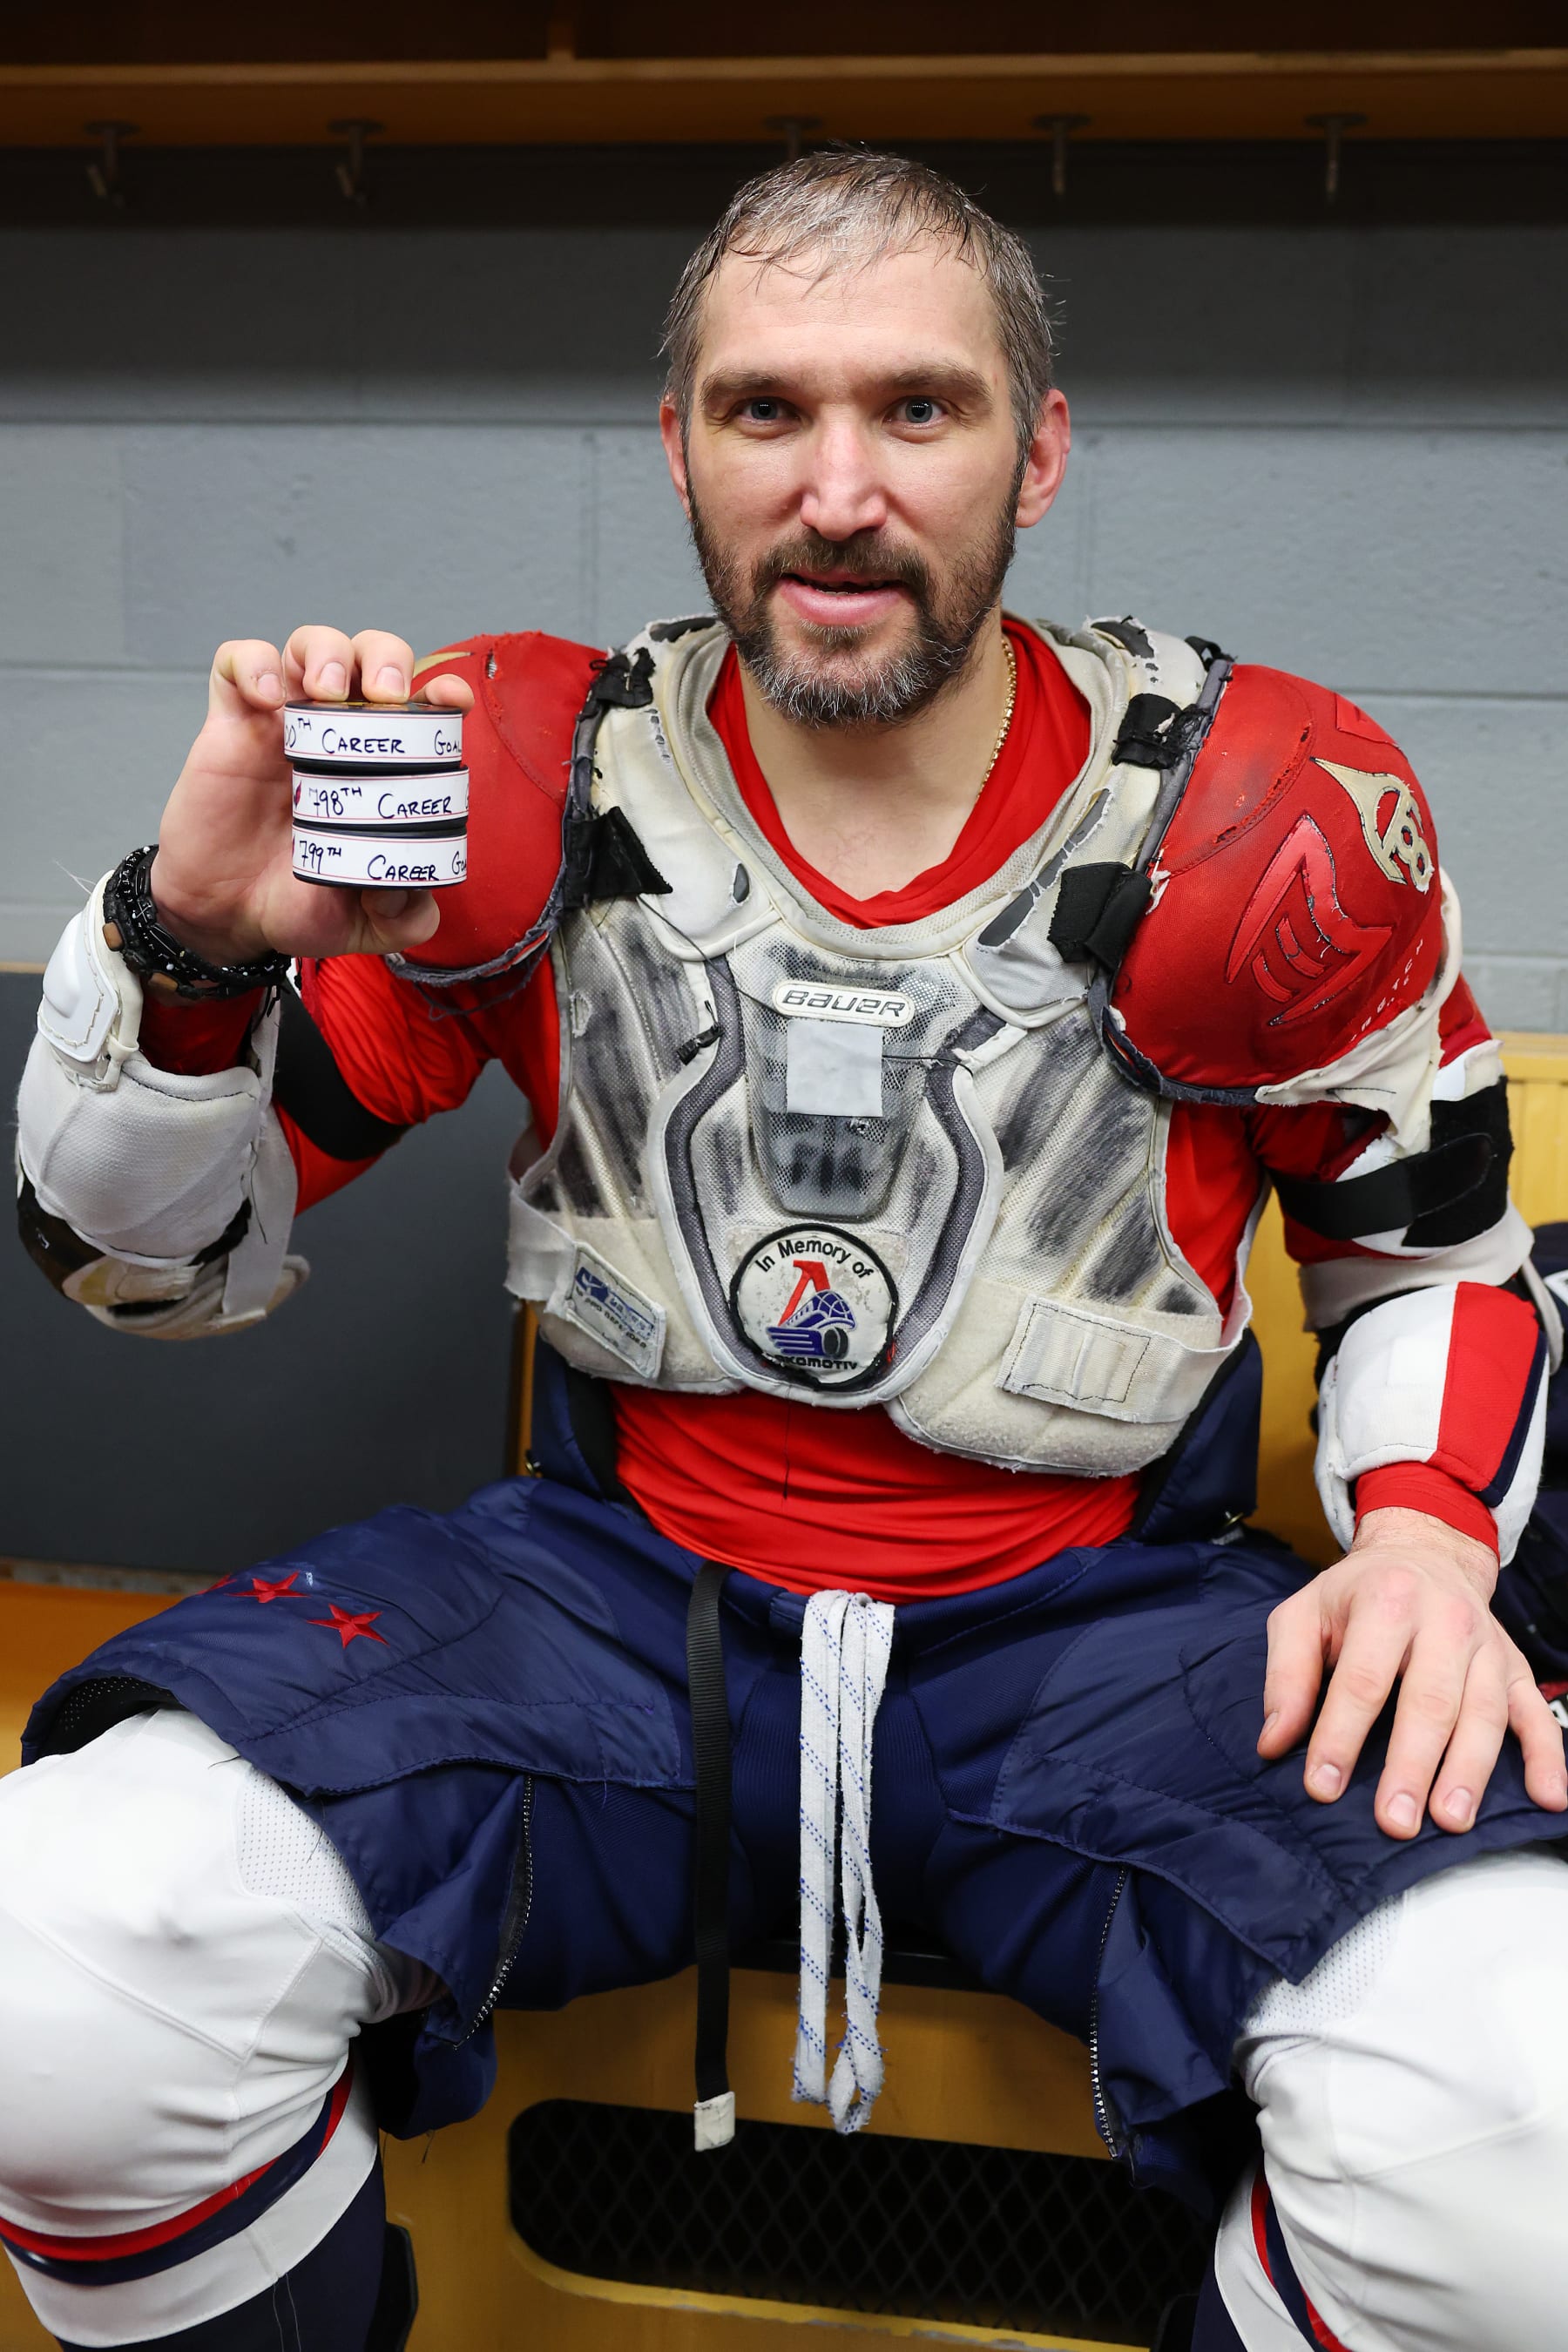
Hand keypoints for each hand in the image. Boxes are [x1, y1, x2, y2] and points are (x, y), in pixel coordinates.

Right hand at [146, 626, 472, 966]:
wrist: (226, 916)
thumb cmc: (298, 902)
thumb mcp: (365, 924)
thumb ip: (404, 916)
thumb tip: (411, 890)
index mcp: (381, 768)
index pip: (421, 705)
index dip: (441, 690)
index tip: (451, 702)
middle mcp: (338, 734)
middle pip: (372, 656)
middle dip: (386, 658)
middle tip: (383, 696)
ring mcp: (284, 722)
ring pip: (311, 643)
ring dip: (326, 650)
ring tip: (327, 691)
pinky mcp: (231, 723)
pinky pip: (237, 661)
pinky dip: (255, 663)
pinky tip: (268, 698)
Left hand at [1257, 1506, 1566, 1837]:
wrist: (1425, 1552)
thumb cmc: (1358, 1594)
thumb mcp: (1304, 1614)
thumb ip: (1287, 1676)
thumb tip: (1273, 1742)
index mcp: (1386, 1601)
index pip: (1362, 1679)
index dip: (1340, 1736)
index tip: (1322, 1786)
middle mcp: (1444, 1621)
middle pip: (1429, 1702)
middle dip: (1410, 1765)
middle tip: (1393, 1821)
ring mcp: (1487, 1647)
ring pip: (1483, 1714)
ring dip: (1468, 1772)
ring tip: (1450, 1821)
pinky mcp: (1515, 1668)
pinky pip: (1537, 1714)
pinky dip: (1548, 1758)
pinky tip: (1548, 1798)